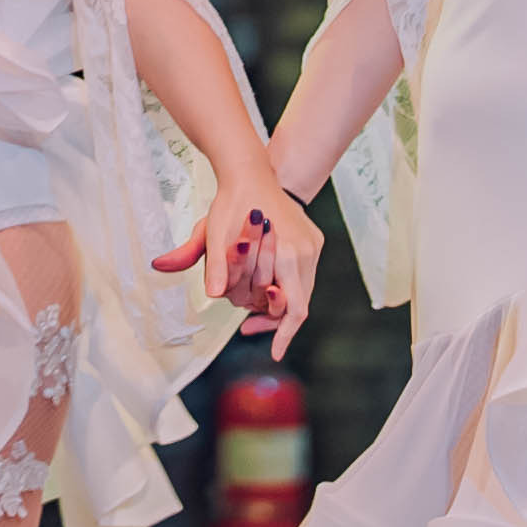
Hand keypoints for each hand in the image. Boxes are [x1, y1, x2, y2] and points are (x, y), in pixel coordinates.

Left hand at [159, 182, 325, 353]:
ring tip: (249, 309)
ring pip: (302, 291)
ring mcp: (313, 245)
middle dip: (273, 319)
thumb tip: (213, 296)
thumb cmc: (231, 203)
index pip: (296, 307)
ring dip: (277, 304)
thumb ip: (213, 265)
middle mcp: (307, 250)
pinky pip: (303, 277)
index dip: (285, 333)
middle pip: (299, 303)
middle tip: (246, 325)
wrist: (251, 173)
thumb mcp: (214, 234)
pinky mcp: (313, 242)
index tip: (276, 353)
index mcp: (288, 250)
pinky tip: (263, 288)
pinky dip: (284, 288)